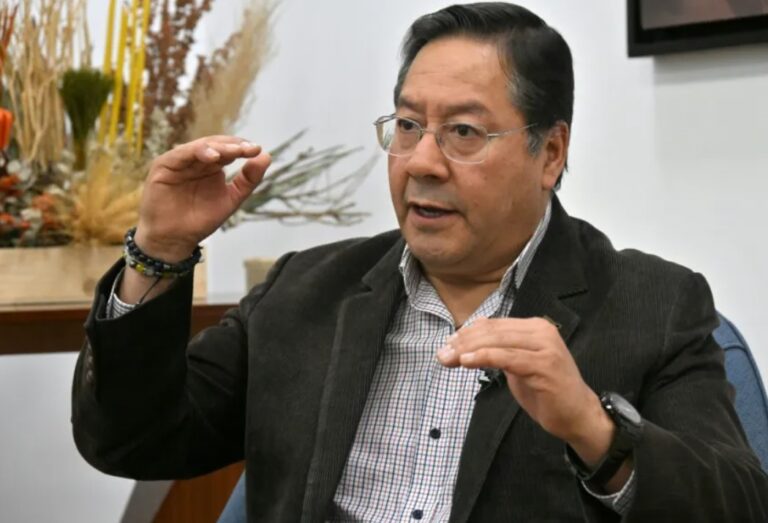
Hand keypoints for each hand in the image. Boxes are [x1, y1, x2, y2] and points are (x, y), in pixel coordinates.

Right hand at [136, 136, 271, 260]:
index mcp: (212, 166)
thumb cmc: (200, 219)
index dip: (242, 148)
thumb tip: (266, 156)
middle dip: (233, 145)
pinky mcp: (164, 165)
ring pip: (200, 147)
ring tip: (235, 151)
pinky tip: (213, 157)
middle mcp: (196, 160)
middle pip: (216, 145)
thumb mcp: (231, 199)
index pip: (229, 150)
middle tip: (249, 149)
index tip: (257, 150)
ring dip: (219, 147)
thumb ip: (248, 180)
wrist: (175, 239)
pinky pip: (181, 154)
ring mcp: (180, 161)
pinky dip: (197, 152)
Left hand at [437, 317, 613, 461]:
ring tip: (448, 358)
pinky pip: (507, 358)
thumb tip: (471, 333)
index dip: (467, 333)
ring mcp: (545, 347)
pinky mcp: (544, 365)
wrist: (578, 415)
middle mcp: (542, 330)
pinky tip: (466, 362)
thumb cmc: (546, 391)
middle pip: (492, 331)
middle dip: (463, 342)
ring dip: (468, 349)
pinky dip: (484, 357)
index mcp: (535, 326)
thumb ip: (500, 348)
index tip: (446, 344)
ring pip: (497, 341)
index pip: (493, 324)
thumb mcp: (518, 364)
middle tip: (441, 353)